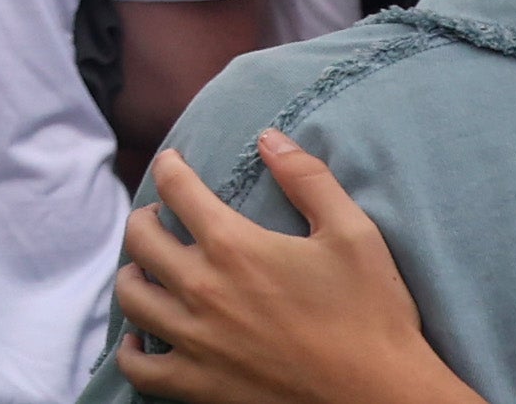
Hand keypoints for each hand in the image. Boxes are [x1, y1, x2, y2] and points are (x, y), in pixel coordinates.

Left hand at [114, 136, 475, 403]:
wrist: (385, 400)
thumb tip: (269, 137)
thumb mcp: (354, 235)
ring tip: (149, 270)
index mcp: (233, 247)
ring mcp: (195, 341)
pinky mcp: (198, 386)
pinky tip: (141, 338)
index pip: (176, 189)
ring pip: (130, 296)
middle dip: (146, 218)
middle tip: (161, 218)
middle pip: (140, 238)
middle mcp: (202, 289)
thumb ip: (308, 179)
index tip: (172, 163)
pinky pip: (139, 367)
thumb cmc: (374, 318)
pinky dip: (131, 351)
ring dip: (133, 275)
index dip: (171, 168)